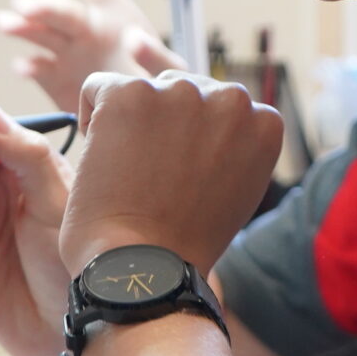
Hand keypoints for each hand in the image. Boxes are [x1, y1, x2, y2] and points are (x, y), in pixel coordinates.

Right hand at [0, 0, 184, 104]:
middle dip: (41, 6)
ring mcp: (67, 53)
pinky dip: (28, 67)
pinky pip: (38, 69)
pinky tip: (22, 66)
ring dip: (22, 27)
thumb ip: (155, 55)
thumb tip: (134, 38)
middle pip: (59, 11)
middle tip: (24, 5)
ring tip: (6, 23)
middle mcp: (85, 27)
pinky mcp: (56, 80)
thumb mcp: (169, 68)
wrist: (147, 117)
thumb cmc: (161, 81)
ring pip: (40, 33)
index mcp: (112, 13)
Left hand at [59, 72, 284, 276]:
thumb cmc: (183, 243)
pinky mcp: (131, 94)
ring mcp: (181, 92)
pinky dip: (93, 120)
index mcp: (264, 123)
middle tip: (150, 178)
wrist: (144, 266)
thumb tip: (207, 125)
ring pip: (143, 91)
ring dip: (131, 123)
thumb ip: (232, 147)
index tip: (181, 177)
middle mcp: (232, 99)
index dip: (193, 142)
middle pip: (182, 92)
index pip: (220, 109)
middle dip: (163, 127)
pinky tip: (102, 161)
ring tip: (128, 174)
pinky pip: (98, 89)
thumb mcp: (236, 190)